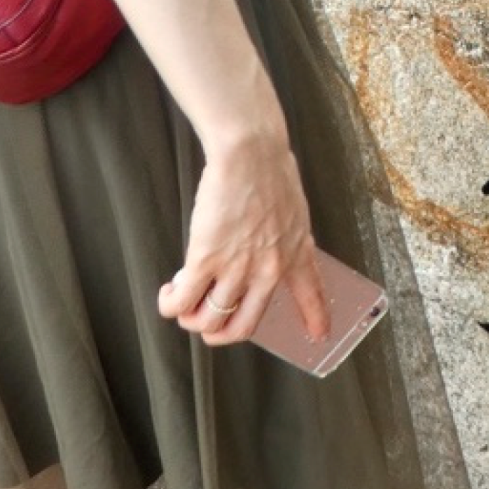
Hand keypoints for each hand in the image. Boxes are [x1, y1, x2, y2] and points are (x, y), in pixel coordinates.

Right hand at [156, 128, 329, 346]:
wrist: (250, 152)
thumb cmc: (270, 170)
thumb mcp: (293, 211)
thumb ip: (285, 237)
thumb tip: (269, 247)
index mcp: (295, 254)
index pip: (312, 294)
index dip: (315, 319)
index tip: (318, 335)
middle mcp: (268, 271)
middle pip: (242, 327)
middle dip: (218, 334)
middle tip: (206, 322)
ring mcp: (236, 268)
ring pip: (208, 320)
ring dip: (190, 317)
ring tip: (183, 299)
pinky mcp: (205, 258)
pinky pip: (182, 302)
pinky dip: (171, 305)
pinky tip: (169, 293)